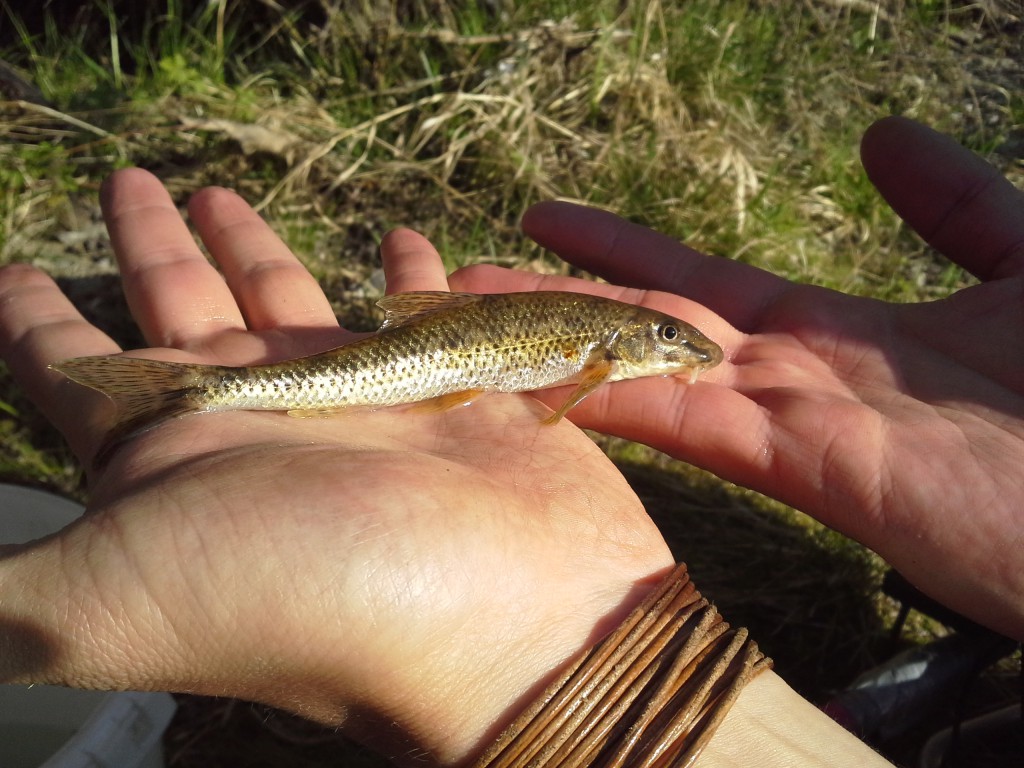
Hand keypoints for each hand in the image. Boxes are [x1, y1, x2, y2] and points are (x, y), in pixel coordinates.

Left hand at [0, 169, 673, 763]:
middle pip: (186, 316)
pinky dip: (411, 275)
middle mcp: (260, 426)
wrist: (501, 618)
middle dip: (154, 249)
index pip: (80, 374)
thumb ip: (3, 595)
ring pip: (289, 305)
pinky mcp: (447, 384)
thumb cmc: (305, 594)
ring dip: (257, 249)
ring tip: (224, 192)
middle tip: (138, 182)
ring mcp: (357, 404)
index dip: (37, 322)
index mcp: (173, 457)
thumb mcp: (109, 596)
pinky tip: (404, 240)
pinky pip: (420, 308)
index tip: (13, 268)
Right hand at [449, 116, 1023, 639]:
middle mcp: (786, 376)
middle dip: (553, 298)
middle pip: (643, 324)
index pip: (693, 279)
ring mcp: (790, 420)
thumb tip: (878, 135)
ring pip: (645, 369)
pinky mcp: (808, 463)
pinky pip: (690, 421)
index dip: (616, 244)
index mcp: (827, 331)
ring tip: (469, 319)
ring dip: (556, 345)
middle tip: (464, 276)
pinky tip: (550, 375)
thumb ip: (952, 202)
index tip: (545, 217)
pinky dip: (618, 395)